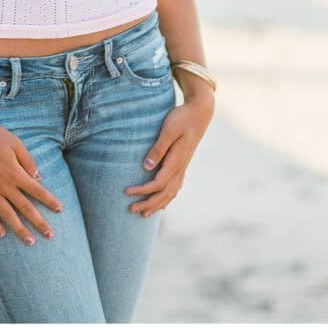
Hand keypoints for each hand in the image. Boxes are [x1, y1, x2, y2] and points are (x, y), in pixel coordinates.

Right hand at [0, 118, 63, 244]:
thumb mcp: (14, 143)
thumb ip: (27, 160)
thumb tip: (38, 176)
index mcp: (15, 173)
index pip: (37, 191)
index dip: (49, 200)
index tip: (60, 210)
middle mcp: (4, 186)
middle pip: (25, 208)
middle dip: (39, 223)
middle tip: (50, 236)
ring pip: (7, 215)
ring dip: (19, 230)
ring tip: (29, 242)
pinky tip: (2, 233)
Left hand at [124, 97, 213, 217]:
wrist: (200, 113)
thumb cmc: (182, 118)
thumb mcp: (168, 130)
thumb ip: (158, 148)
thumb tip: (146, 167)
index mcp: (176, 161)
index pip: (157, 183)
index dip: (142, 191)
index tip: (127, 192)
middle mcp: (181, 168)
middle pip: (163, 194)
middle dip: (147, 204)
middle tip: (130, 210)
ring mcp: (183, 167)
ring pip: (171, 194)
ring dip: (157, 205)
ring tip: (144, 214)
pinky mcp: (183, 164)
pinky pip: (175, 187)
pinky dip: (168, 198)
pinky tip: (162, 204)